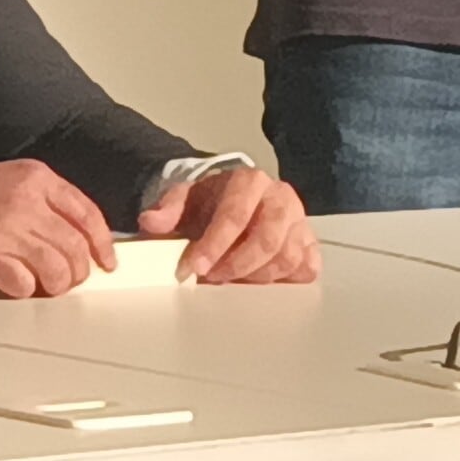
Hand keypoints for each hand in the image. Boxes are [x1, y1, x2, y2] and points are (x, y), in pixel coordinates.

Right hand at [0, 161, 115, 296]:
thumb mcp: (9, 182)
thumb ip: (44, 202)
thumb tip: (77, 237)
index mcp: (35, 178)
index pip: (87, 214)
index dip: (102, 244)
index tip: (106, 260)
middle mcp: (26, 201)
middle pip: (76, 247)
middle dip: (78, 271)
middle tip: (69, 279)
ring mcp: (8, 228)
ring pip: (58, 270)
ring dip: (56, 285)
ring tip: (44, 285)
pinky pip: (26, 286)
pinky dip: (26, 291)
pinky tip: (15, 283)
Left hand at [137, 164, 318, 283]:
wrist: (235, 198)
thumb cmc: (212, 201)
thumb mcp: (185, 198)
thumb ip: (167, 209)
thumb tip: (150, 220)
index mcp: (249, 180)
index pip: (234, 215)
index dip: (214, 245)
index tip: (194, 267)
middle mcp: (281, 197)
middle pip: (267, 240)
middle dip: (236, 265)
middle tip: (212, 277)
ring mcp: (300, 221)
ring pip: (287, 258)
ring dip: (257, 276)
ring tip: (232, 279)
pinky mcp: (310, 242)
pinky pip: (307, 268)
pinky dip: (286, 279)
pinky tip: (261, 280)